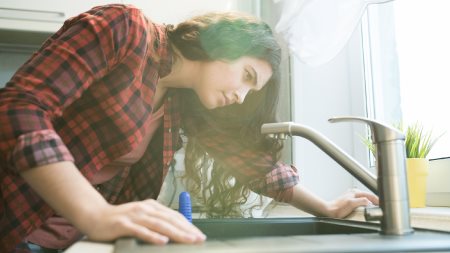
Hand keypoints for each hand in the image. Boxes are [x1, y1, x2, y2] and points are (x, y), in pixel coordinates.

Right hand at [83, 199, 205, 244]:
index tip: (199, 235)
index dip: (188, 225)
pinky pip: (141, 231)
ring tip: (188, 240)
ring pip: (159, 225)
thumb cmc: (120, 220)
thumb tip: (175, 230)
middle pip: (170, 220)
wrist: (94, 216)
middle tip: (199, 239)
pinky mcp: (123, 225)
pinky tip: (163, 241)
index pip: (174, 216)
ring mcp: (134, 216)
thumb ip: (156, 221)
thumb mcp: (141, 217)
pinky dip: (153, 236)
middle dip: (187, 230)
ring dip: (176, 233)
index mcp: (152, 206)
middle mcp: (145, 209)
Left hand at [326, 189, 378, 218]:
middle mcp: (353, 193)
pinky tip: (365, 207)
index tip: (382, 204)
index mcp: (355, 192)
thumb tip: (369, 201)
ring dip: (370, 201)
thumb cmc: (338, 208)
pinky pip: (360, 201)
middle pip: (368, 195)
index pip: (370, 195)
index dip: (377, 200)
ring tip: (375, 206)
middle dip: (375, 200)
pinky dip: (365, 203)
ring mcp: (351, 196)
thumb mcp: (351, 204)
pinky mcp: (349, 201)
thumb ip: (361, 201)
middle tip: (381, 205)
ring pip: (364, 198)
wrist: (329, 210)